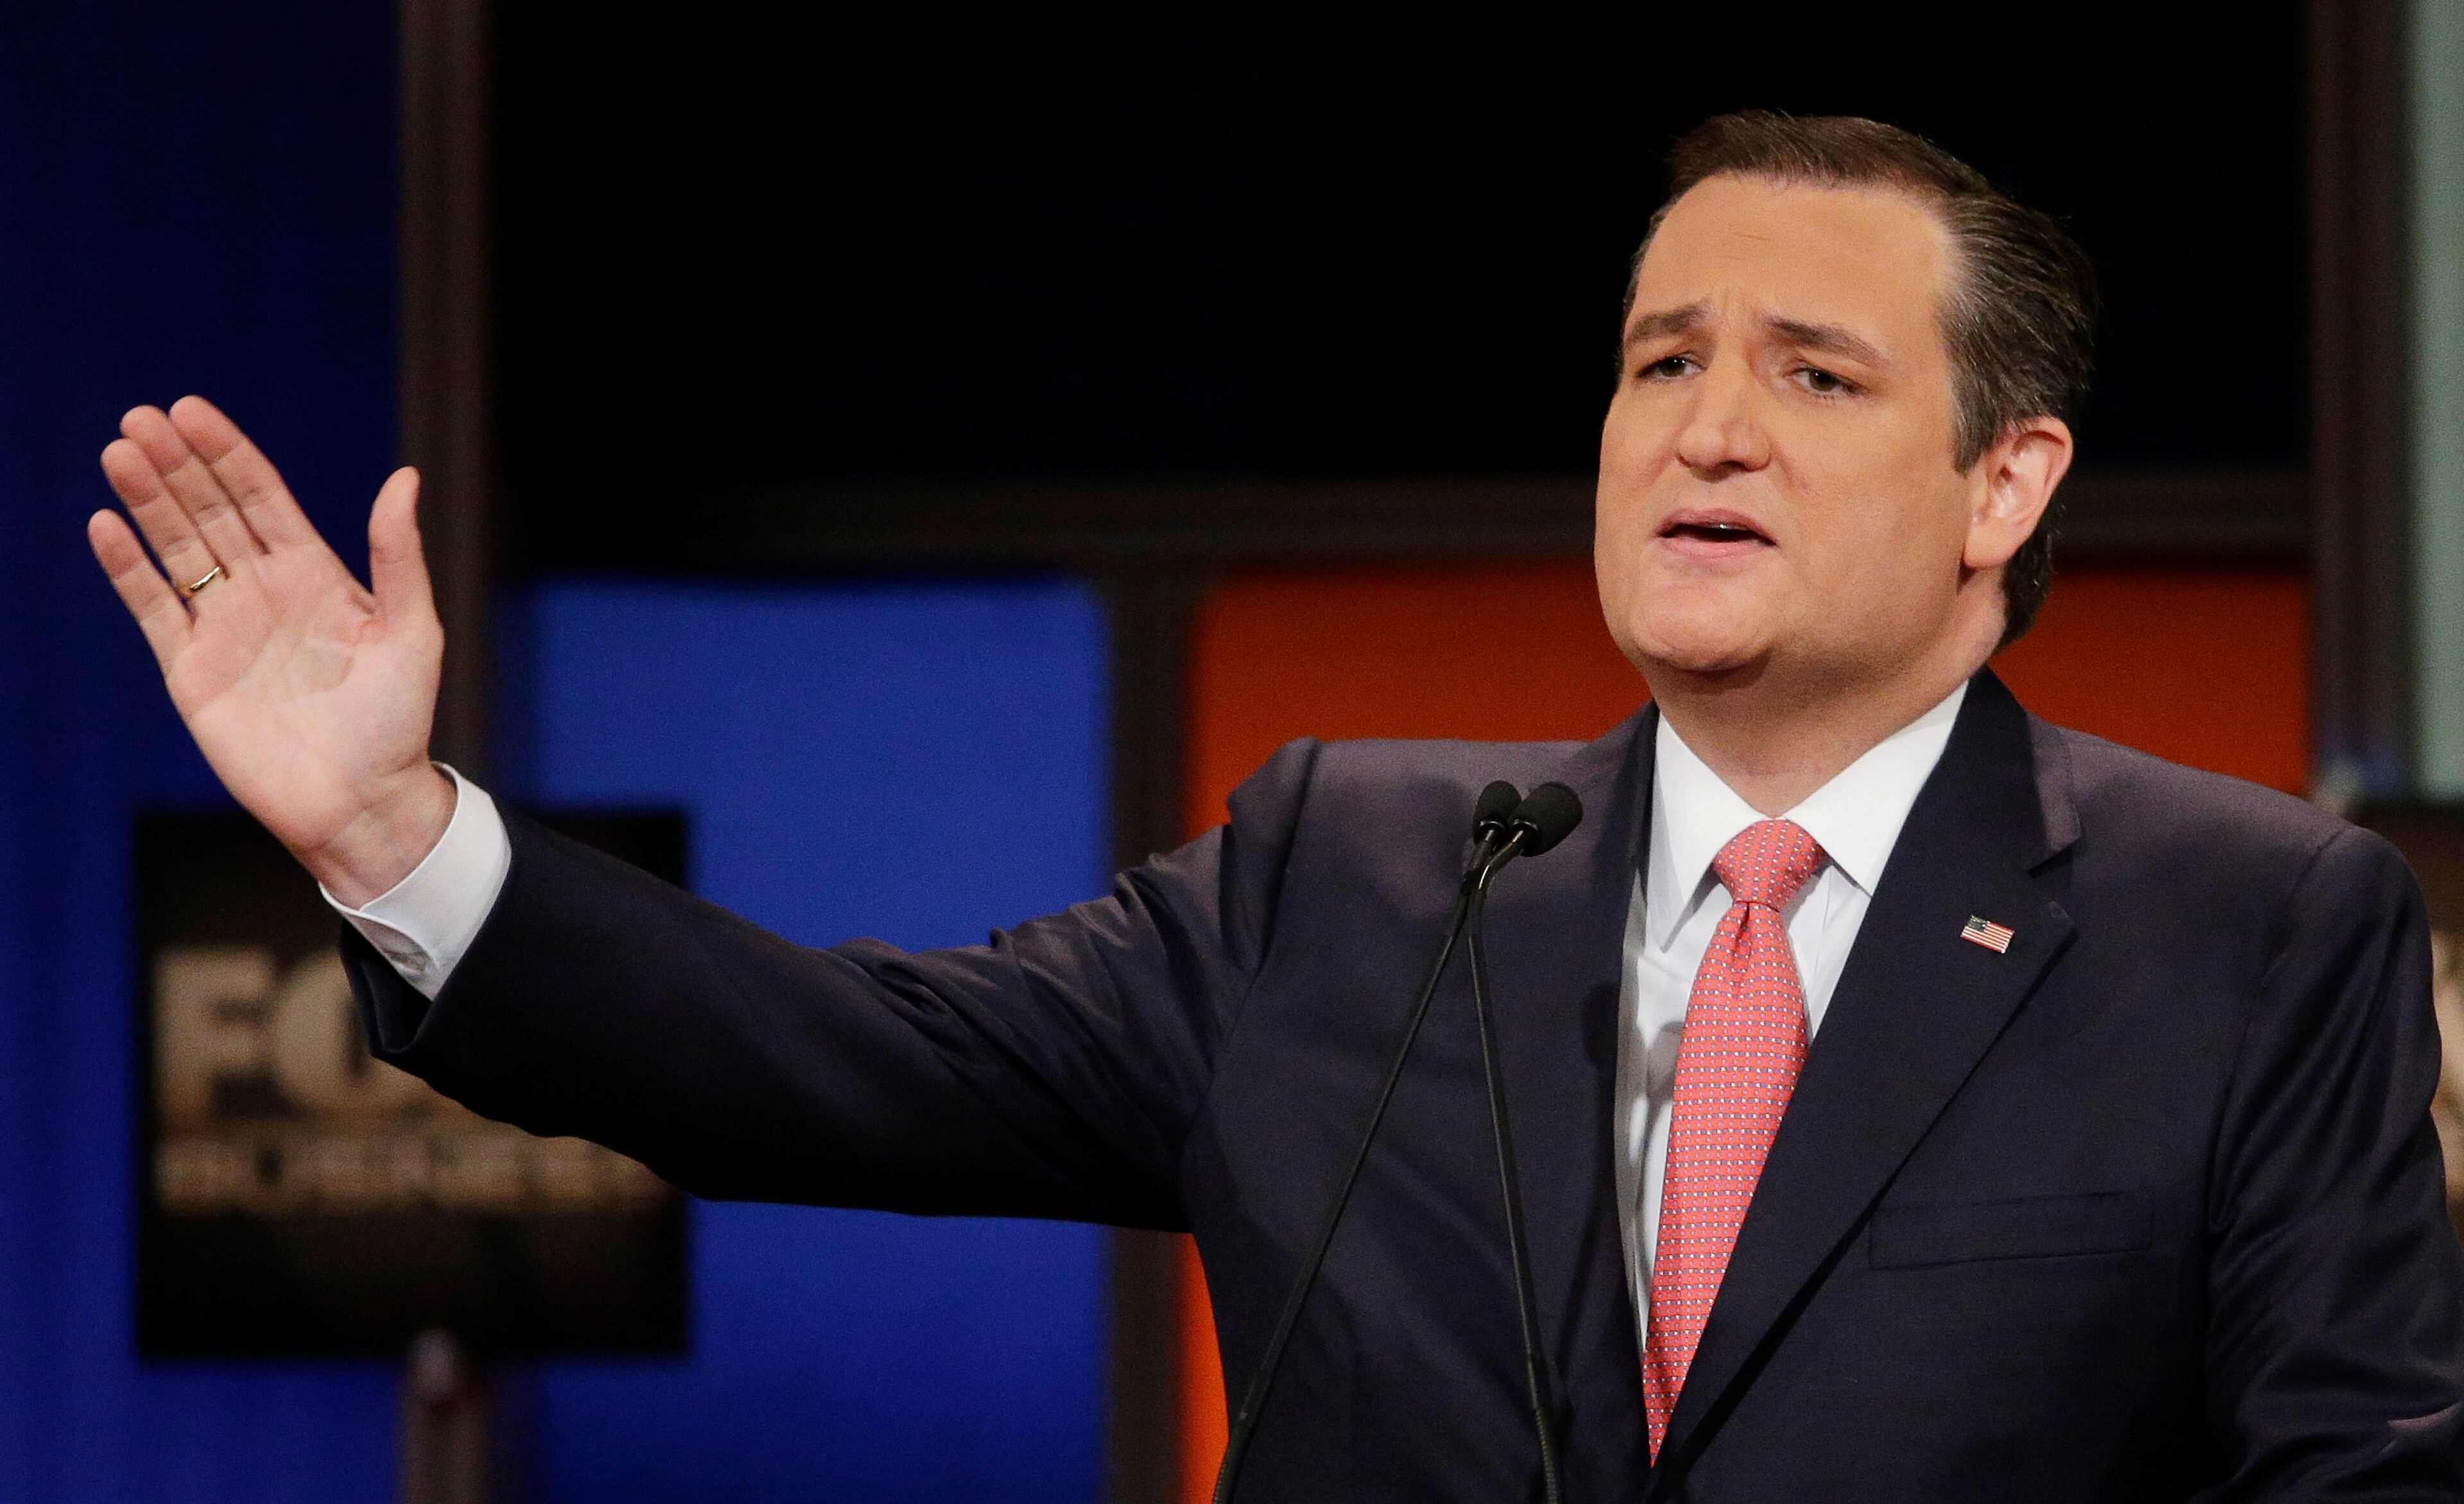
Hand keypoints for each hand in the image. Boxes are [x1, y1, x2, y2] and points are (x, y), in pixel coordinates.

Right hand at [89, 396, 453, 904]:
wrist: (361, 801)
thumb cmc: (398, 719)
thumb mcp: (412, 630)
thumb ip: (398, 555)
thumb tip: (405, 477)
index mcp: (315, 574)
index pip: (260, 497)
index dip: (226, 453)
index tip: (190, 410)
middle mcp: (264, 591)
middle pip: (209, 512)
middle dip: (176, 465)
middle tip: (140, 418)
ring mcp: (223, 628)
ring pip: (175, 549)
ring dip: (146, 502)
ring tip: (119, 452)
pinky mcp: (190, 670)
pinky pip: (152, 609)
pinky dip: (128, 569)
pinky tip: (106, 526)